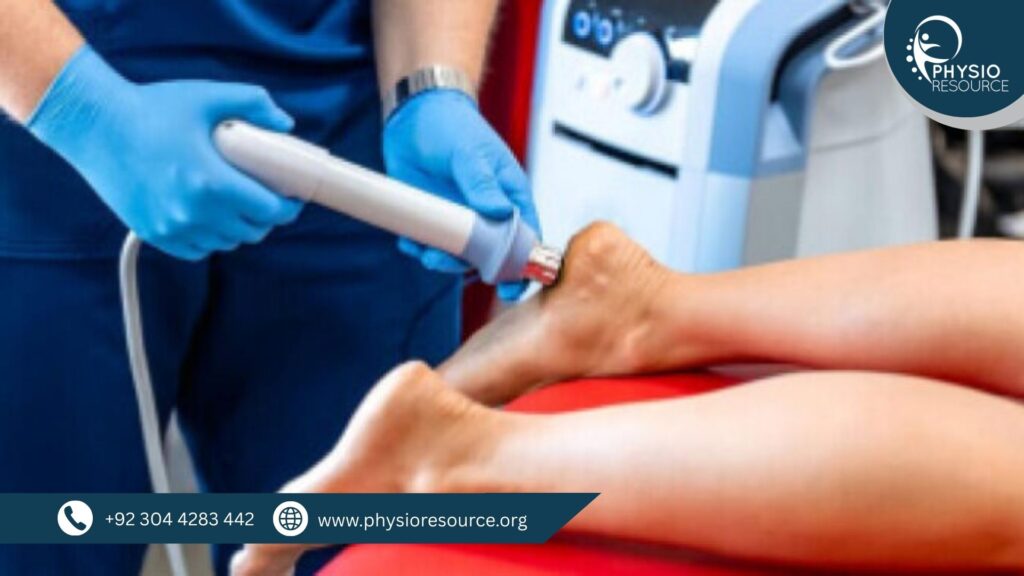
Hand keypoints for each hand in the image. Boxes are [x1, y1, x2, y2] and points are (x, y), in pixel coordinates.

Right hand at [28, 46, 301, 260]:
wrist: (94, 125)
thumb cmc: (151, 108)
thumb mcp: (207, 96)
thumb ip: (253, 103)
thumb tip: (285, 124)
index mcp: (212, 181)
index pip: (270, 211)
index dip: (289, 207)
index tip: (292, 198)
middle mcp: (192, 211)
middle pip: (253, 231)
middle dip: (266, 216)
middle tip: (266, 197)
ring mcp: (171, 226)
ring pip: (227, 243)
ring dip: (239, 227)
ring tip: (238, 204)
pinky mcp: (153, 233)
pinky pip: (198, 250)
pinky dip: (210, 238)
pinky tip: (211, 217)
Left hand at [383, 89, 538, 300]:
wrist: (415, 113)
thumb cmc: (453, 126)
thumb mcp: (470, 152)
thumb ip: (482, 183)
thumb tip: (497, 212)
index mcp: (509, 195)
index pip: (526, 236)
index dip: (523, 264)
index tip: (512, 286)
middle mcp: (488, 212)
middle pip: (490, 254)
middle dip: (471, 267)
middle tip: (445, 264)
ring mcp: (460, 217)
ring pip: (459, 255)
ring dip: (442, 261)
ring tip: (424, 252)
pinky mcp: (434, 217)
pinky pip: (431, 244)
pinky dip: (420, 248)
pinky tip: (408, 241)